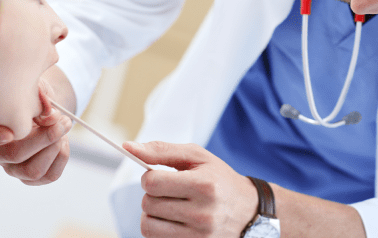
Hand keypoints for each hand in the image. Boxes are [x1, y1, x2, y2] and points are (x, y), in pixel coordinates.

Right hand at [0, 75, 73, 184]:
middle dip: (45, 138)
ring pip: (32, 171)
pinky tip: (63, 141)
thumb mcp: (36, 90)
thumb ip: (39, 100)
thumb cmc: (34, 97)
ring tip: (64, 127)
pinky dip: (62, 156)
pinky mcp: (31, 177)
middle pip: (14, 155)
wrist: (46, 110)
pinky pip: (49, 176)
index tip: (10, 133)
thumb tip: (51, 117)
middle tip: (63, 120)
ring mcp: (13, 168)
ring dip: (54, 148)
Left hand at [123, 141, 258, 237]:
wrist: (249, 211)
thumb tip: (127, 147)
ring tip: (170, 207)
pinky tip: (175, 220)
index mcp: (204, 185)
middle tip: (169, 191)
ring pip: (148, 225)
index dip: (150, 177)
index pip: (152, 182)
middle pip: (148, 204)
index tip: (161, 176)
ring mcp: (199, 235)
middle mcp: (202, 213)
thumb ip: (162, 150)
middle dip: (152, 195)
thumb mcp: (197, 157)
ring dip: (152, 214)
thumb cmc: (219, 179)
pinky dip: (159, 229)